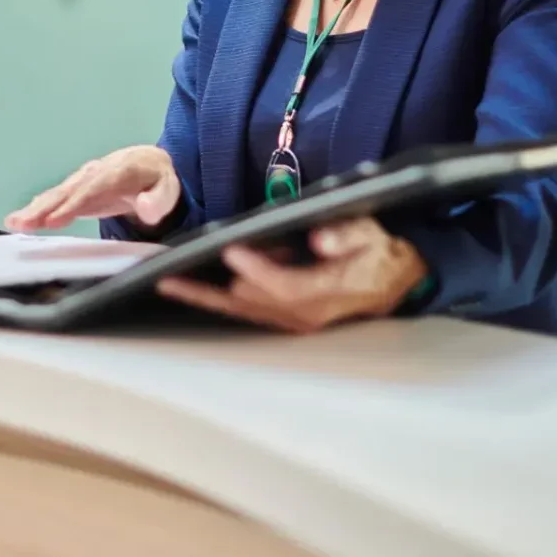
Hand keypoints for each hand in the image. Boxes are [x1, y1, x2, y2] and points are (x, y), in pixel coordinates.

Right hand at [4, 145, 180, 232]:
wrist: (148, 163)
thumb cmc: (158, 179)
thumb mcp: (168, 188)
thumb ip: (158, 199)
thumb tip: (145, 209)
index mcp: (118, 171)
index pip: (92, 189)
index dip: (71, 205)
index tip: (53, 221)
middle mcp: (95, 172)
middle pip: (67, 191)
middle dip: (44, 208)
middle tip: (22, 224)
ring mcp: (83, 180)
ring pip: (57, 194)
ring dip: (34, 209)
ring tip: (14, 223)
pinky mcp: (77, 189)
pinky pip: (55, 199)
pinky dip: (37, 209)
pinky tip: (21, 220)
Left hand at [156, 218, 426, 333]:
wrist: (391, 282)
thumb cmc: (377, 253)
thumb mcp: (372, 235)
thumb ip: (348, 235)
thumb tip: (320, 239)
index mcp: (327, 295)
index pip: (285, 286)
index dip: (258, 269)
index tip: (231, 250)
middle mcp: (303, 315)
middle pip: (249, 304)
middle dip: (213, 289)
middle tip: (172, 273)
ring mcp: (290, 321)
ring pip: (237, 311)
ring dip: (202, 297)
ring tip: (164, 282)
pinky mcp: (280, 317)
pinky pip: (239, 311)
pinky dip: (211, 299)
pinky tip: (182, 286)